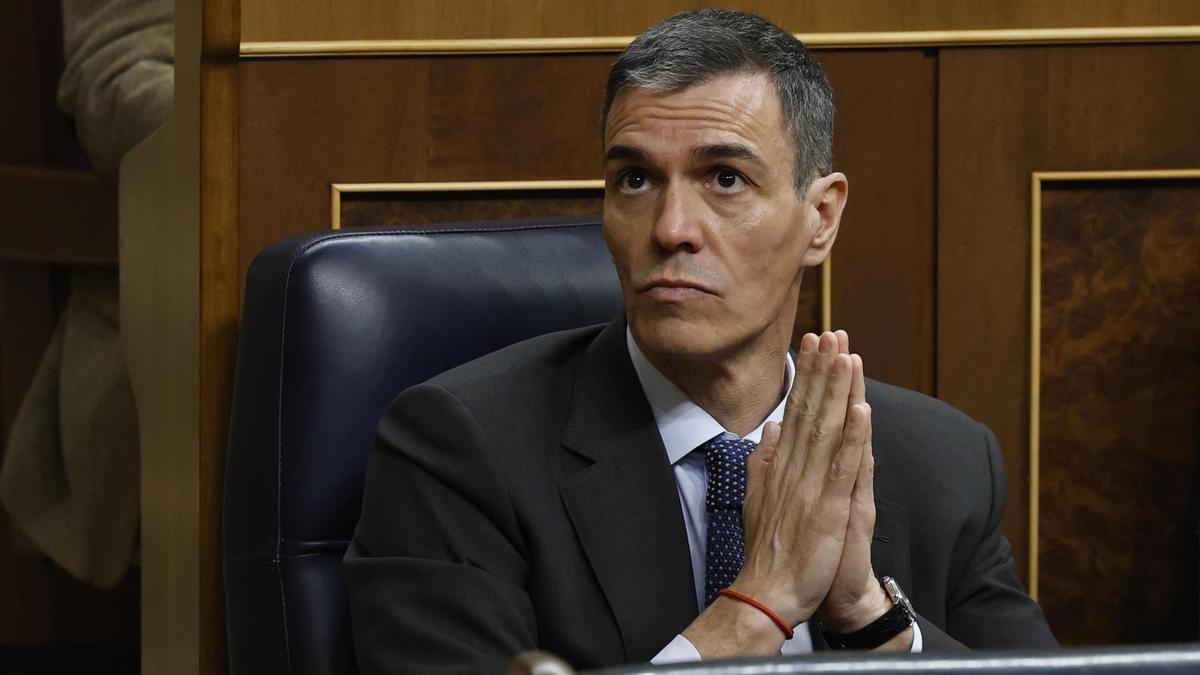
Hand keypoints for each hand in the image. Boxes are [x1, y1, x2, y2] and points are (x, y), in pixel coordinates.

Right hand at [681, 330, 881, 657]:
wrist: (768, 591)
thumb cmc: (767, 550)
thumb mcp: (756, 498)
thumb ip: (763, 460)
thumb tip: (769, 427)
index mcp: (780, 466)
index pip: (795, 411)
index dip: (806, 376)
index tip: (812, 344)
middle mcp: (794, 468)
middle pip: (810, 410)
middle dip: (821, 370)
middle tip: (830, 333)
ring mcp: (811, 485)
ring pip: (826, 429)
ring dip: (837, 391)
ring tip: (846, 355)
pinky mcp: (828, 506)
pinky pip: (843, 466)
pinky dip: (852, 437)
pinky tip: (860, 409)